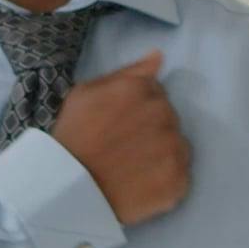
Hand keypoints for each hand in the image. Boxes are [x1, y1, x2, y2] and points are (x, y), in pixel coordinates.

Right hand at [52, 49, 189, 226]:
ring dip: (162, 153)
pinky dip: (166, 180)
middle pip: (168, 117)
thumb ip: (127, 73)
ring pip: (178, 145)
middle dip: (151, 129)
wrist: (67, 191)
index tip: (121, 125)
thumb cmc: (72, 138)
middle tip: (124, 147)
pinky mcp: (178, 181)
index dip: (137, 109)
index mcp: (141, 89)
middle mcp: (163, 114)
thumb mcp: (85, 93)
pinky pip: (181, 176)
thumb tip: (159, 56)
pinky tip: (142, 184)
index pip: (155, 92)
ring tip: (133, 167)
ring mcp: (173, 149)